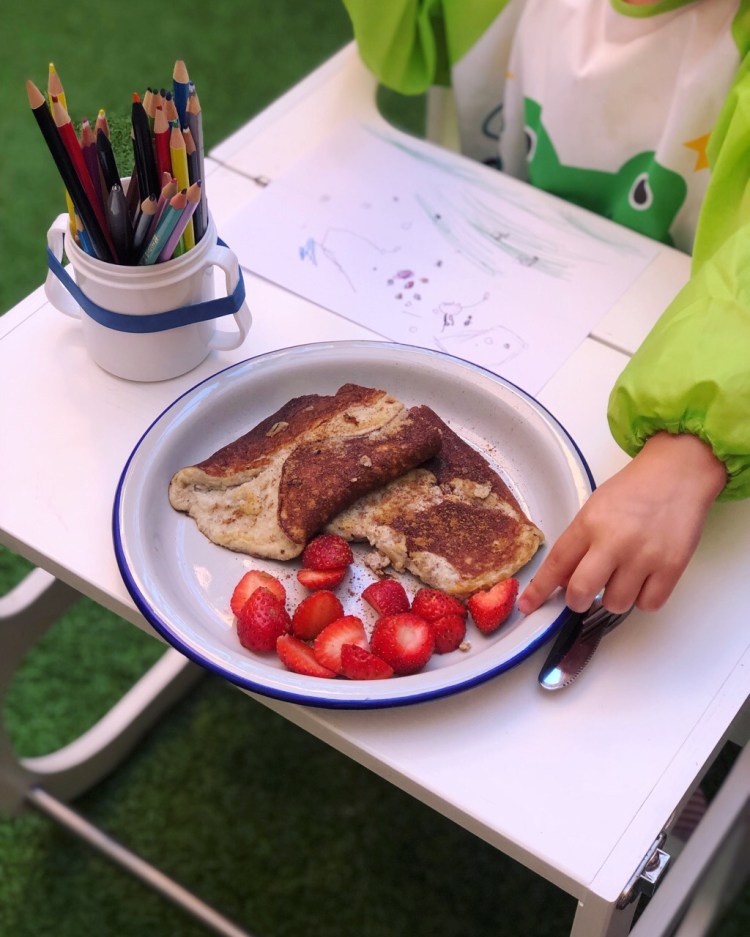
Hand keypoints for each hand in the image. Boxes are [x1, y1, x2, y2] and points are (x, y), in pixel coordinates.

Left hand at [518, 433, 725, 614]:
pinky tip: (644, 579)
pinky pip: (648, 604)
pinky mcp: (672, 566)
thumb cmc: (634, 490)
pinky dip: (643, 598)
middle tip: (583, 596)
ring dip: (614, 598)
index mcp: (589, 523)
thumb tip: (564, 582)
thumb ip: (579, 543)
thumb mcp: (595, 508)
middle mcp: (614, 541)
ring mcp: (644, 555)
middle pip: (581, 591)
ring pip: (616, 604)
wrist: (678, 473)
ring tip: (623, 577)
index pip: (556, 564)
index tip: (527, 606)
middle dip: (576, 601)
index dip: (539, 590)